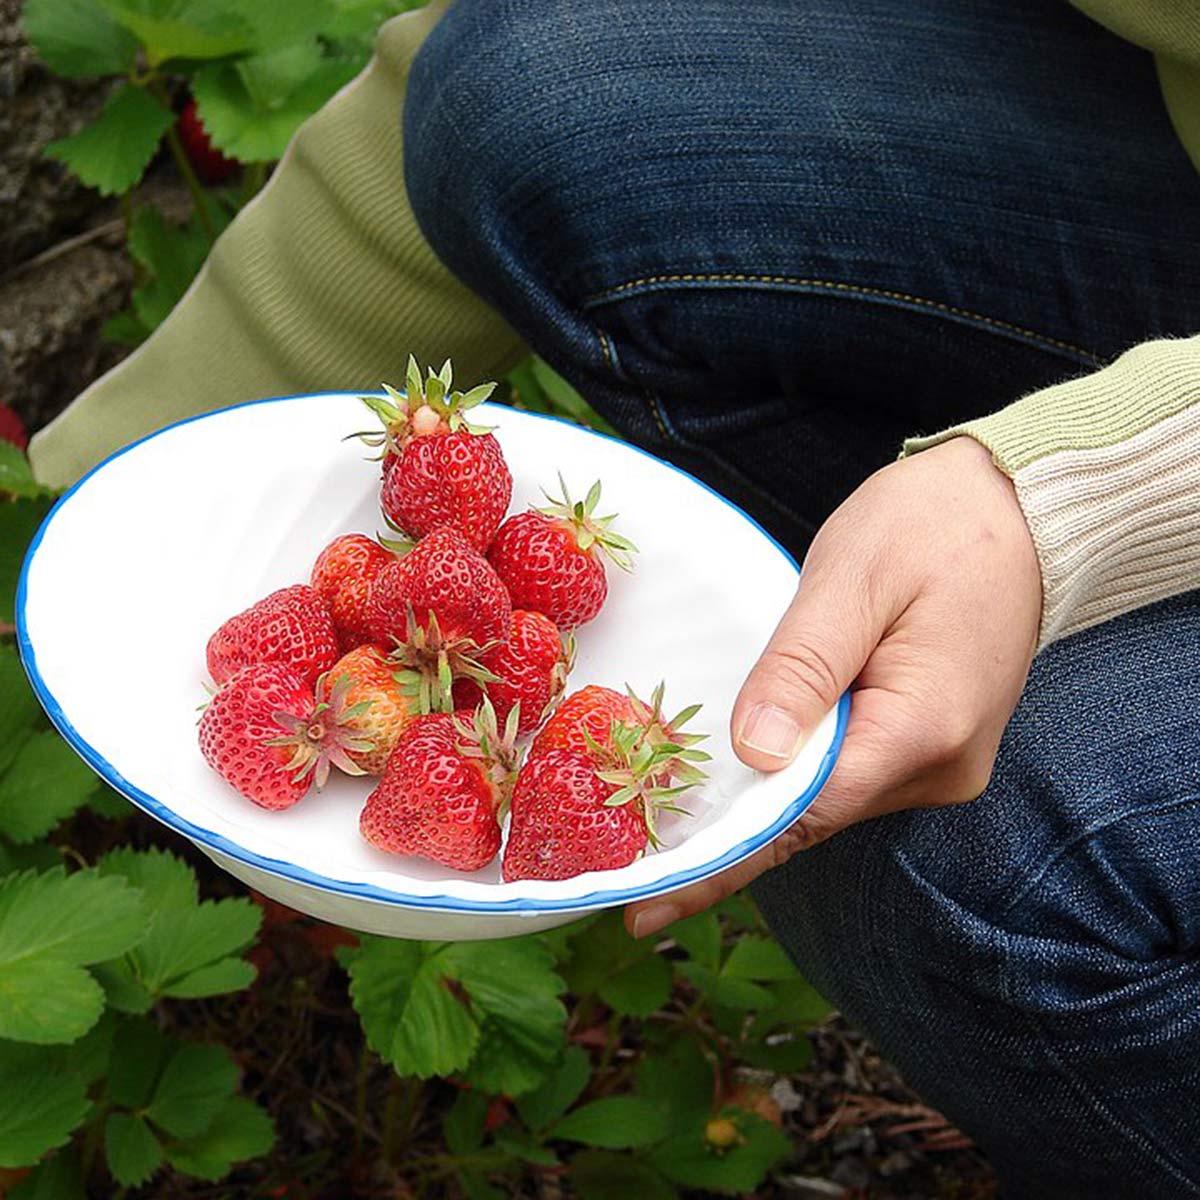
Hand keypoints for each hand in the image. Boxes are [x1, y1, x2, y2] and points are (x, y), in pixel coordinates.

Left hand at [625, 436, 1042, 937]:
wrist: (1016, 508)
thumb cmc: (934, 526)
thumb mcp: (853, 579)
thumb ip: (802, 667)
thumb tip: (757, 754)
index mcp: (923, 729)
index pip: (802, 815)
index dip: (722, 856)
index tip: (650, 903)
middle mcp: (939, 768)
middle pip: (811, 816)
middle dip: (727, 831)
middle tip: (630, 848)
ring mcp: (940, 762)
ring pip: (827, 797)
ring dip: (759, 798)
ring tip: (668, 807)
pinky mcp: (930, 744)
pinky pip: (847, 771)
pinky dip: (794, 773)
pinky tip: (743, 770)